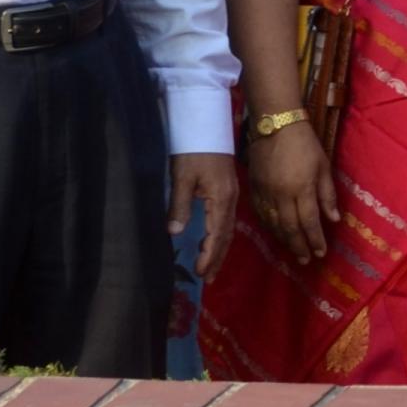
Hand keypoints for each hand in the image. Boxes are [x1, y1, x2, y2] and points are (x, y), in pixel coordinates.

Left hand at [169, 154, 237, 281]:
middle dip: (218, 258)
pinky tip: (213, 240)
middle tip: (208, 279)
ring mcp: (231, 196)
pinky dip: (220, 236)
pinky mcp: (227, 191)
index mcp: (221, 199)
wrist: (207, 127)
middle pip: (226, 236)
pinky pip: (226, 220)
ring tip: (211, 267)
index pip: (217, 235)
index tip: (201, 273)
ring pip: (228, 229)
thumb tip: (175, 233)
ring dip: (220, 249)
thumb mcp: (182, 177)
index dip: (209, 255)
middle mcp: (230, 201)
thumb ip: (179, 206)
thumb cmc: (193, 150)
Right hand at [248, 122, 338, 263]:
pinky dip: (269, 228)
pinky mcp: (253, 188)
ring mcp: (265, 192)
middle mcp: (281, 194)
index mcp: (302, 188)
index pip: (309, 221)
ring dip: (284, 240)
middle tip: (305, 260)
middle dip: (299, 246)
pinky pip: (261, 214)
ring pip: (273, 224)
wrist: (275, 125)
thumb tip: (334, 219)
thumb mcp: (323, 167)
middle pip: (290, 227)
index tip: (321, 253)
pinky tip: (276, 234)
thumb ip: (327, 195)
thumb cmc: (305, 145)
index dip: (315, 239)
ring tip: (293, 251)